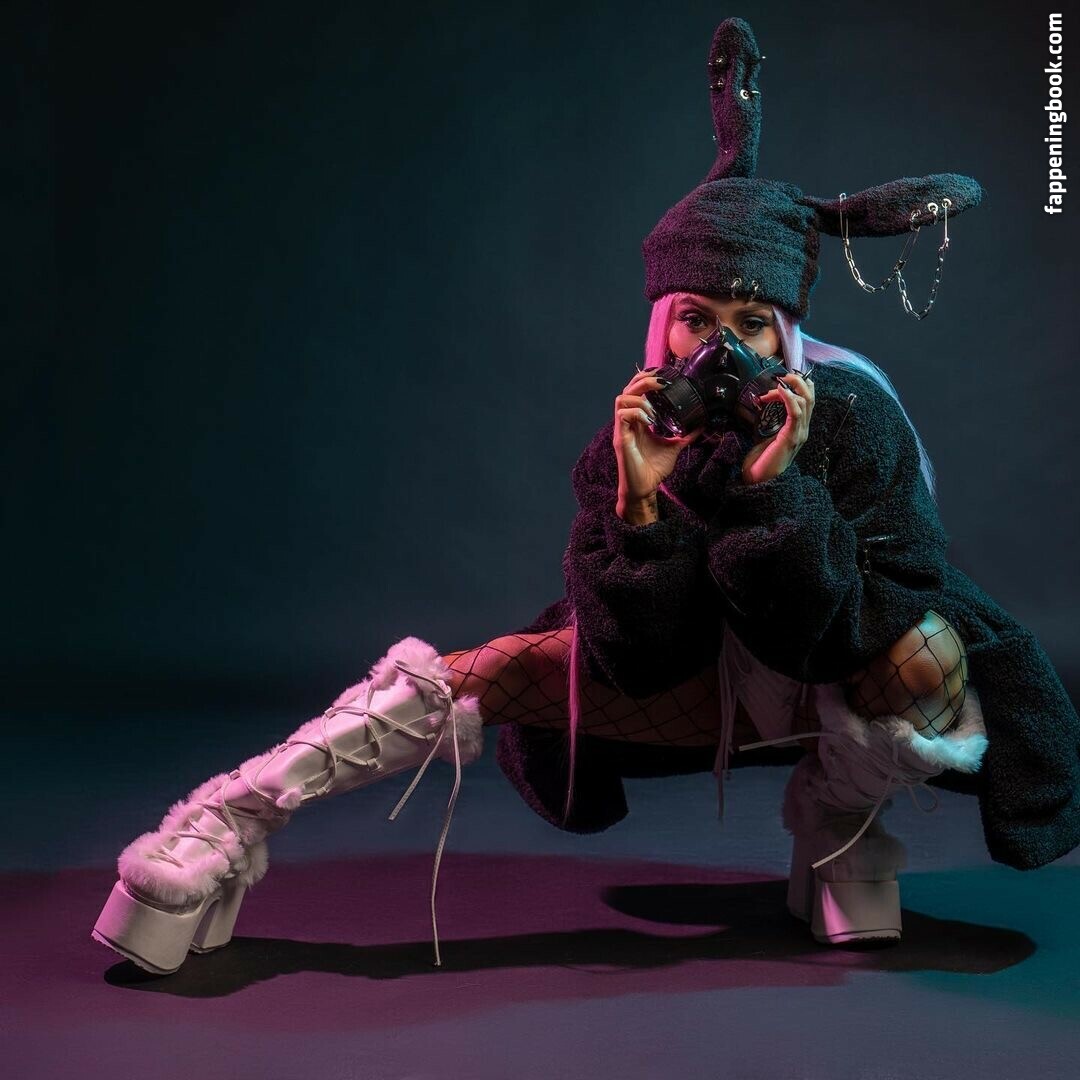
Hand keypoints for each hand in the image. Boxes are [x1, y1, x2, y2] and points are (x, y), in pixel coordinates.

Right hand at [613, 369, 703, 512]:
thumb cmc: (654, 469)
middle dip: (643, 381)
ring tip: (654, 411)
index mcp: (638, 420)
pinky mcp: (620, 438)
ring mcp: (622, 429)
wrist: (644, 488)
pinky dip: (637, 413)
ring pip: (621, 399)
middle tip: (661, 383)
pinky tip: (649, 421)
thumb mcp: (674, 446)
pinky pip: (623, 416)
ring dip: (640, 400)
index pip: (636, 391)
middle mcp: (628, 421)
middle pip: (627, 389)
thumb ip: (685, 435)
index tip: (663, 376)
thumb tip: (701, 426)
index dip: (646, 379)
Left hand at [740, 371, 814, 484]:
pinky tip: (780, 392)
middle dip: (798, 381)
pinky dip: (789, 399)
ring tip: (775, 386)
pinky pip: (796, 413)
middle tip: (781, 376)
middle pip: (811, 396)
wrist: (759, 480)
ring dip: (789, 389)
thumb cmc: (761, 459)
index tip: (779, 380)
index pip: (807, 399)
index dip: (798, 384)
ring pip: (806, 401)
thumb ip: (768, 419)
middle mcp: (803, 429)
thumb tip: (759, 401)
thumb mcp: (764, 433)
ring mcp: (799, 433)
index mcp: (798, 427)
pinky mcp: (791, 438)